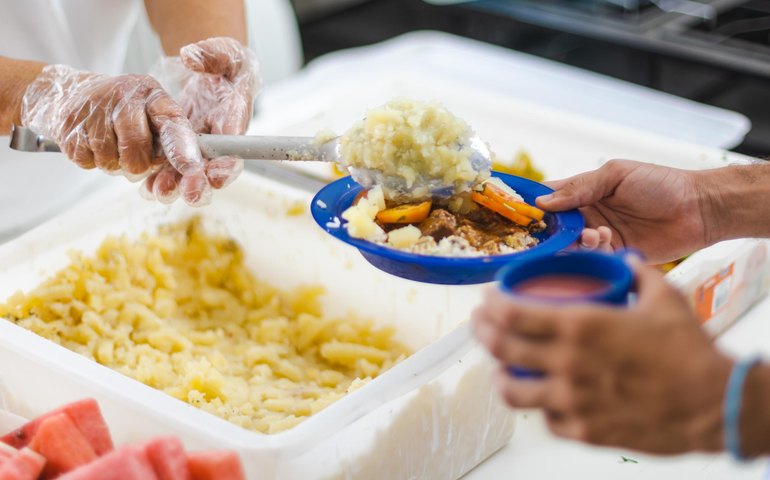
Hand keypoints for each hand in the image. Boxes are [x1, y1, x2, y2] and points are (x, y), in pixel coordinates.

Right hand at [22, 64, 212, 205]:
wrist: (71, 93)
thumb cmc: (125, 112)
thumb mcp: (151, 113)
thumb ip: (169, 137)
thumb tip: (186, 169)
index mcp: (152, 93)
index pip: (170, 122)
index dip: (181, 147)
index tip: (191, 168)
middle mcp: (124, 94)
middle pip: (137, 149)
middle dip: (139, 165)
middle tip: (134, 158)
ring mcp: (93, 107)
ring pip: (111, 160)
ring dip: (114, 164)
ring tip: (111, 145)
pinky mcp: (68, 124)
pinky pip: (87, 161)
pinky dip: (92, 161)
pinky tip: (92, 144)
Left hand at [143, 37, 260, 196]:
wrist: (213, 69)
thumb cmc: (224, 61)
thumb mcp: (223, 51)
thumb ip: (210, 54)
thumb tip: (192, 57)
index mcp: (234, 115)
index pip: (234, 144)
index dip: (226, 162)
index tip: (214, 172)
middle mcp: (219, 137)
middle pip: (212, 168)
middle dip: (200, 183)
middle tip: (189, 194)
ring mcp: (199, 144)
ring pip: (189, 172)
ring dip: (175, 185)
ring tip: (158, 192)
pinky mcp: (181, 145)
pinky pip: (171, 166)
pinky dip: (158, 178)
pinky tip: (146, 187)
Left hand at [472, 259, 732, 453]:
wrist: (715, 404)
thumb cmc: (689, 351)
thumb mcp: (664, 298)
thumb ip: (638, 274)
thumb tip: (626, 259)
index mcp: (580, 326)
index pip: (513, 313)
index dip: (491, 304)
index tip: (486, 298)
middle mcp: (566, 363)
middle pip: (501, 347)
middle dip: (482, 331)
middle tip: (479, 323)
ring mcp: (571, 400)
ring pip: (511, 390)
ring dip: (499, 374)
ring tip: (499, 366)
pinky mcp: (582, 430)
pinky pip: (545, 418)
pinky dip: (539, 405)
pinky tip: (541, 396)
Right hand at [538, 160, 706, 262]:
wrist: (698, 209)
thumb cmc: (660, 184)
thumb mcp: (616, 175)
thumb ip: (580, 188)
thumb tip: (542, 202)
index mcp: (582, 192)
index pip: (547, 197)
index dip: (530, 205)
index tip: (517, 212)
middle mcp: (586, 215)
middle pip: (553, 227)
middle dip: (549, 231)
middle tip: (550, 234)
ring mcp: (599, 237)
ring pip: (570, 245)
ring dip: (576, 241)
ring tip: (594, 234)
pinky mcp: (613, 255)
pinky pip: (592, 258)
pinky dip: (594, 251)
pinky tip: (606, 240)